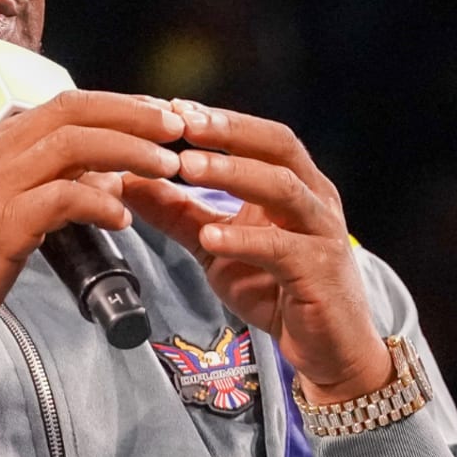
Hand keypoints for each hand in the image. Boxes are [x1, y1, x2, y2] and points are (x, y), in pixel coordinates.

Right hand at [0, 90, 185, 359]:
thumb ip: (57, 183)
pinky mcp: (3, 223)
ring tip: (165, 168)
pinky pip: (62, 199)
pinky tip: (123, 217)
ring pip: (73, 146)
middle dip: (133, 115)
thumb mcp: (10, 202)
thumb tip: (109, 176)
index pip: (69, 103)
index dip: (121, 105)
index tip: (162, 115)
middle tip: (176, 128)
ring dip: (127, 152)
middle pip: (75, 111)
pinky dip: (98, 203)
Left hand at [120, 101, 391, 403]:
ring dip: (233, 173)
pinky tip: (210, 236)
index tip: (172, 106)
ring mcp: (322, 234)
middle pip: (278, 146)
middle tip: (181, 120)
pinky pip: (284, 248)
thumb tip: (128, 181)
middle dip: (229, 131)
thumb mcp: (217, 247)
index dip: (218, 119)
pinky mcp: (321, 273)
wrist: (329, 350)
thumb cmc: (278, 290)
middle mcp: (315, 199)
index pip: (259, 136)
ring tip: (187, 167)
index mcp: (295, 185)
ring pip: (284, 188)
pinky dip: (245, 239)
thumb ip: (178, 214)